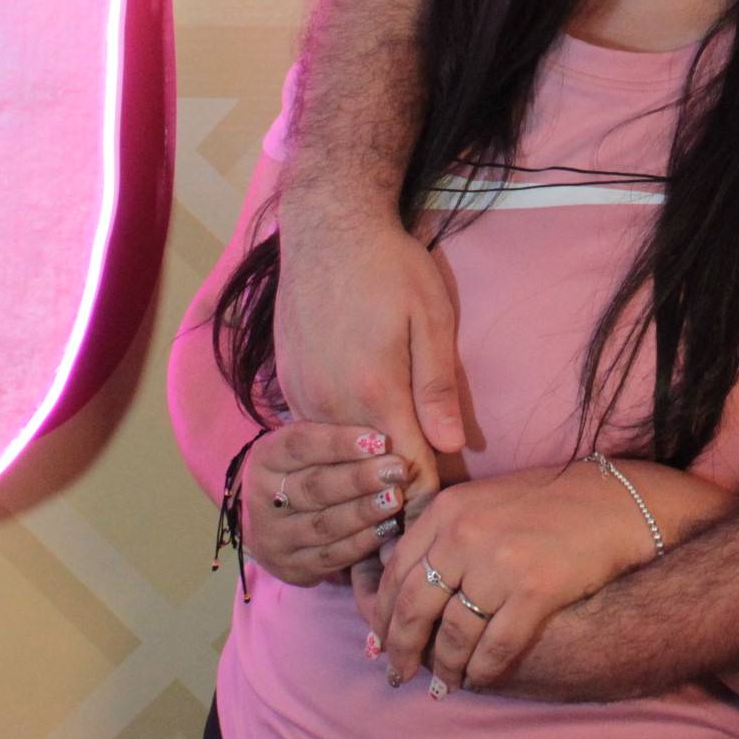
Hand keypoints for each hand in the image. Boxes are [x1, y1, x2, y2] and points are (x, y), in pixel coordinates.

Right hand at [239, 422, 409, 588]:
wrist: (276, 522)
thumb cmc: (308, 470)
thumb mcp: (312, 447)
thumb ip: (341, 436)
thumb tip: (386, 427)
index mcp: (265, 458)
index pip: (299, 445)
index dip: (340, 443)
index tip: (380, 439)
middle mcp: (262, 499)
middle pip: (314, 487)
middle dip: (360, 478)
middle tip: (397, 469)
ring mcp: (274, 537)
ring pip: (324, 524)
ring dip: (365, 512)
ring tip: (396, 498)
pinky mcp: (292, 568)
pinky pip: (332, 556)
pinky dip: (363, 542)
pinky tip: (389, 528)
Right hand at [271, 211, 466, 510]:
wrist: (328, 226)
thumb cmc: (389, 266)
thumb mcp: (431, 318)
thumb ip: (438, 387)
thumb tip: (451, 446)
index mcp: (374, 391)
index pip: (406, 471)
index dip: (429, 496)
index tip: (445, 511)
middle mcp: (330, 403)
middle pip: (367, 476)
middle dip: (396, 493)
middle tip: (423, 501)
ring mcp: (302, 396)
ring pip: (336, 460)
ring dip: (363, 471)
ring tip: (391, 481)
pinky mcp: (286, 385)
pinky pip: (315, 433)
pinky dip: (339, 445)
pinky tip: (359, 439)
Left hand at [369, 463, 657, 695]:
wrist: (613, 501)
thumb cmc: (547, 503)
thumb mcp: (482, 501)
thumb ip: (442, 534)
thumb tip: (400, 582)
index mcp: (447, 509)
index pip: (398, 571)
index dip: (384, 613)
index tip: (381, 638)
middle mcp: (465, 534)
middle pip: (415, 607)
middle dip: (402, 648)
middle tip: (398, 672)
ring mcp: (499, 563)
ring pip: (454, 634)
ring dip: (444, 667)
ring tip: (442, 682)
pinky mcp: (534, 591)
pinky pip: (494, 647)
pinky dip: (481, 671)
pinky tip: (477, 679)